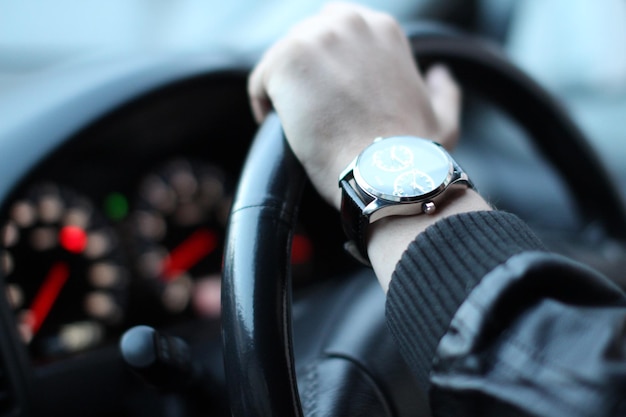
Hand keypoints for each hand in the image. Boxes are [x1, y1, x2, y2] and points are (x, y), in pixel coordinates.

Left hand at [248, 2, 460, 209]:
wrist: (385, 174)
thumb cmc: (413, 155)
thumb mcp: (443, 120)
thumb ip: (443, 92)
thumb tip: (440, 75)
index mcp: (382, 29)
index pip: (337, 33)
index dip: (329, 69)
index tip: (330, 100)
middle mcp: (348, 22)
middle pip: (306, 42)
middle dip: (306, 77)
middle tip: (311, 116)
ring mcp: (315, 38)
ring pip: (283, 61)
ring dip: (286, 91)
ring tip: (297, 127)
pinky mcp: (285, 61)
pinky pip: (261, 81)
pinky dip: (264, 105)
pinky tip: (278, 128)